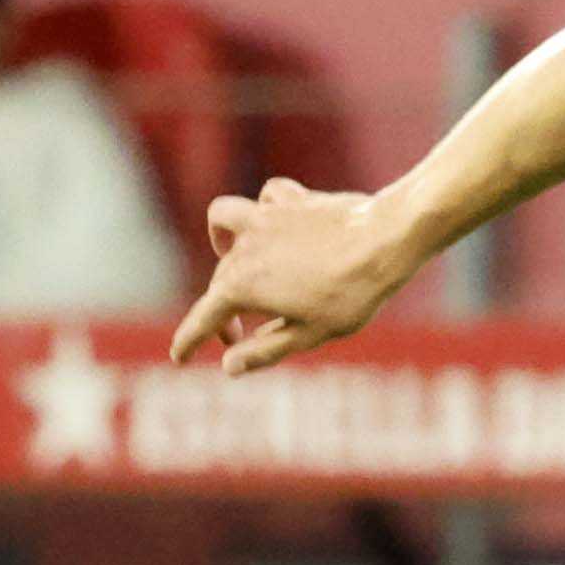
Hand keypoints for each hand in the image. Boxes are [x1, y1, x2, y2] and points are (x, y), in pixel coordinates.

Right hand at [174, 177, 425, 374]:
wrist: (386, 240)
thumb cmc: (351, 294)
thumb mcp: (309, 334)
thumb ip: (265, 351)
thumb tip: (228, 365)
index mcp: (241, 287)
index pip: (204, 318)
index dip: (189, 341)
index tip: (178, 357)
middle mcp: (243, 248)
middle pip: (221, 280)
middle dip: (224, 310)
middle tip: (241, 335)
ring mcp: (264, 217)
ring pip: (223, 219)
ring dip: (220, 238)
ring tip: (233, 256)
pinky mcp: (291, 200)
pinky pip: (267, 199)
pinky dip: (266, 211)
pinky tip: (278, 224)